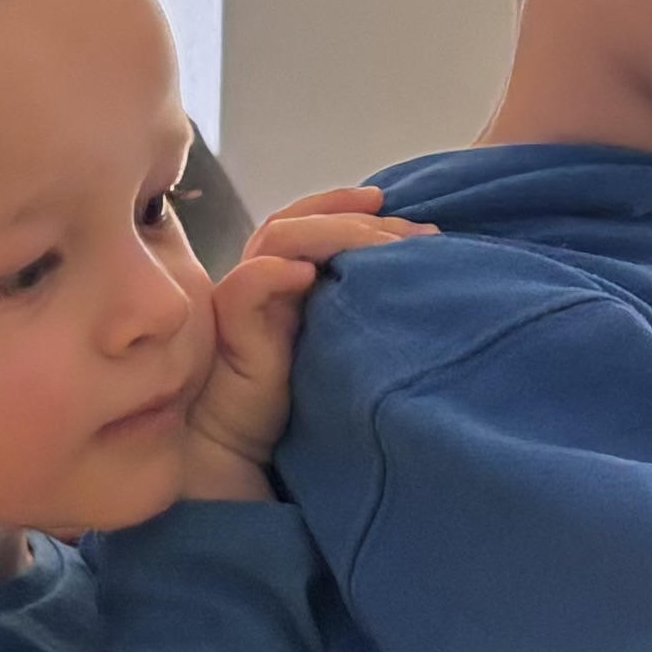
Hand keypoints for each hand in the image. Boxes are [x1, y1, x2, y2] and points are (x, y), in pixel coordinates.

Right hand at [184, 189, 423, 500]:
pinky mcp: (233, 329)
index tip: (403, 210)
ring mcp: (247, 299)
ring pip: (279, 240)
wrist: (241, 445)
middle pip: (304, 222)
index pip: (313, 220)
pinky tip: (308, 275)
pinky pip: (246, 287)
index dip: (350, 206)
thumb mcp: (340, 341)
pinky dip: (276, 274)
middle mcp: (264, 277)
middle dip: (362, 220)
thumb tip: (415, 276)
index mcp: (287, 276)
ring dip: (333, 234)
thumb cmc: (293, 397)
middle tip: (418, 234)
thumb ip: (359, 305)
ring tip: (382, 244)